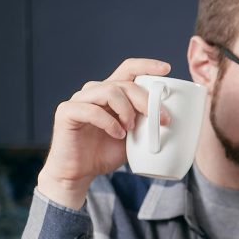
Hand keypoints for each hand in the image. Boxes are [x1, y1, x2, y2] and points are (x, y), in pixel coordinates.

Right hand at [36, 58, 171, 208]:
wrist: (81, 173)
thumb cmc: (107, 153)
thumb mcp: (135, 136)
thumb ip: (146, 121)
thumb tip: (171, 115)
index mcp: (112, 93)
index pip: (129, 69)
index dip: (147, 66)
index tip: (167, 70)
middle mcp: (94, 91)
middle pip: (125, 83)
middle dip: (147, 100)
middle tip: (162, 120)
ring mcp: (79, 100)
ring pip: (109, 91)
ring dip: (127, 110)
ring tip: (131, 129)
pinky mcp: (67, 112)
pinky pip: (92, 110)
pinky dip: (109, 123)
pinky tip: (117, 135)